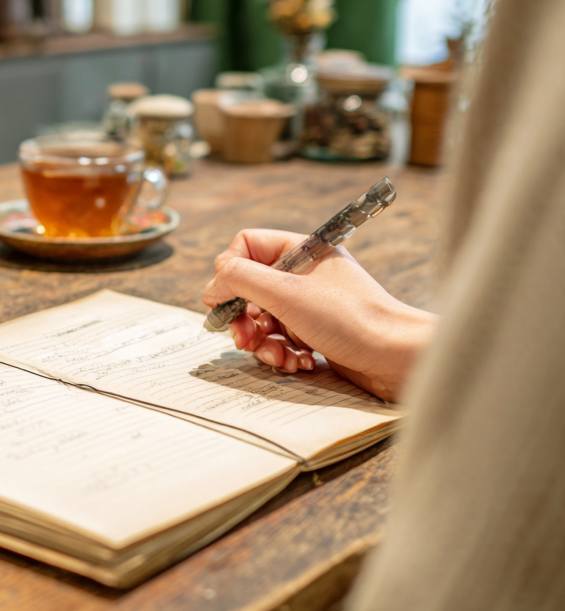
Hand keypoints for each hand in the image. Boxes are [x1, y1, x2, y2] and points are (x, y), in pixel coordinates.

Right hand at [202, 229, 436, 401]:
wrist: (398, 358)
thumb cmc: (352, 319)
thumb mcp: (286, 293)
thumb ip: (241, 279)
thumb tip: (212, 284)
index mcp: (301, 250)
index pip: (246, 246)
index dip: (229, 273)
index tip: (224, 301)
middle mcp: (304, 274)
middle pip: (249, 288)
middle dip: (243, 317)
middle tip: (244, 338)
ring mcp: (311, 304)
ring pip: (262, 318)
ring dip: (261, 342)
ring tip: (276, 357)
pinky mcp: (316, 333)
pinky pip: (282, 339)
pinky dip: (282, 354)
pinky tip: (298, 364)